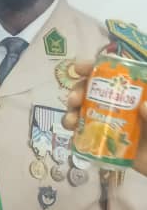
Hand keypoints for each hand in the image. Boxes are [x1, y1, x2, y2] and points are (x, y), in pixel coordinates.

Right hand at [63, 60, 146, 177]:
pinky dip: (75, 130)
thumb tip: (142, 106)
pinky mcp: (107, 142)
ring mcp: (113, 122)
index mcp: (136, 92)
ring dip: (72, 110)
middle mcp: (121, 104)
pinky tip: (71, 132)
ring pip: (86, 110)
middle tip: (75, 100)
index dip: (95, 67)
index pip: (114, 73)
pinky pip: (86, 133)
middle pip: (94, 89)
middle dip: (79, 90)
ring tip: (70, 119)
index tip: (80, 69)